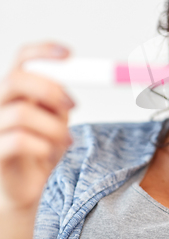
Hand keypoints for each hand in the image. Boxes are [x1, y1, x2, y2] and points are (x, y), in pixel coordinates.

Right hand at [0, 42, 74, 212]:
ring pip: (21, 113)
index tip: (69, 54)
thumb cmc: (42, 148)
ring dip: (53, 127)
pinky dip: (44, 147)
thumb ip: (60, 100)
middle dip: (50, 90)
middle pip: (15, 79)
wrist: (28, 186)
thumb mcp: (56, 118)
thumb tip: (84, 81)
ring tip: (64, 141)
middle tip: (72, 106)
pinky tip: (49, 154)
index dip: (43, 51)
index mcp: (15, 91)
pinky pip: (18, 141)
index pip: (22, 59)